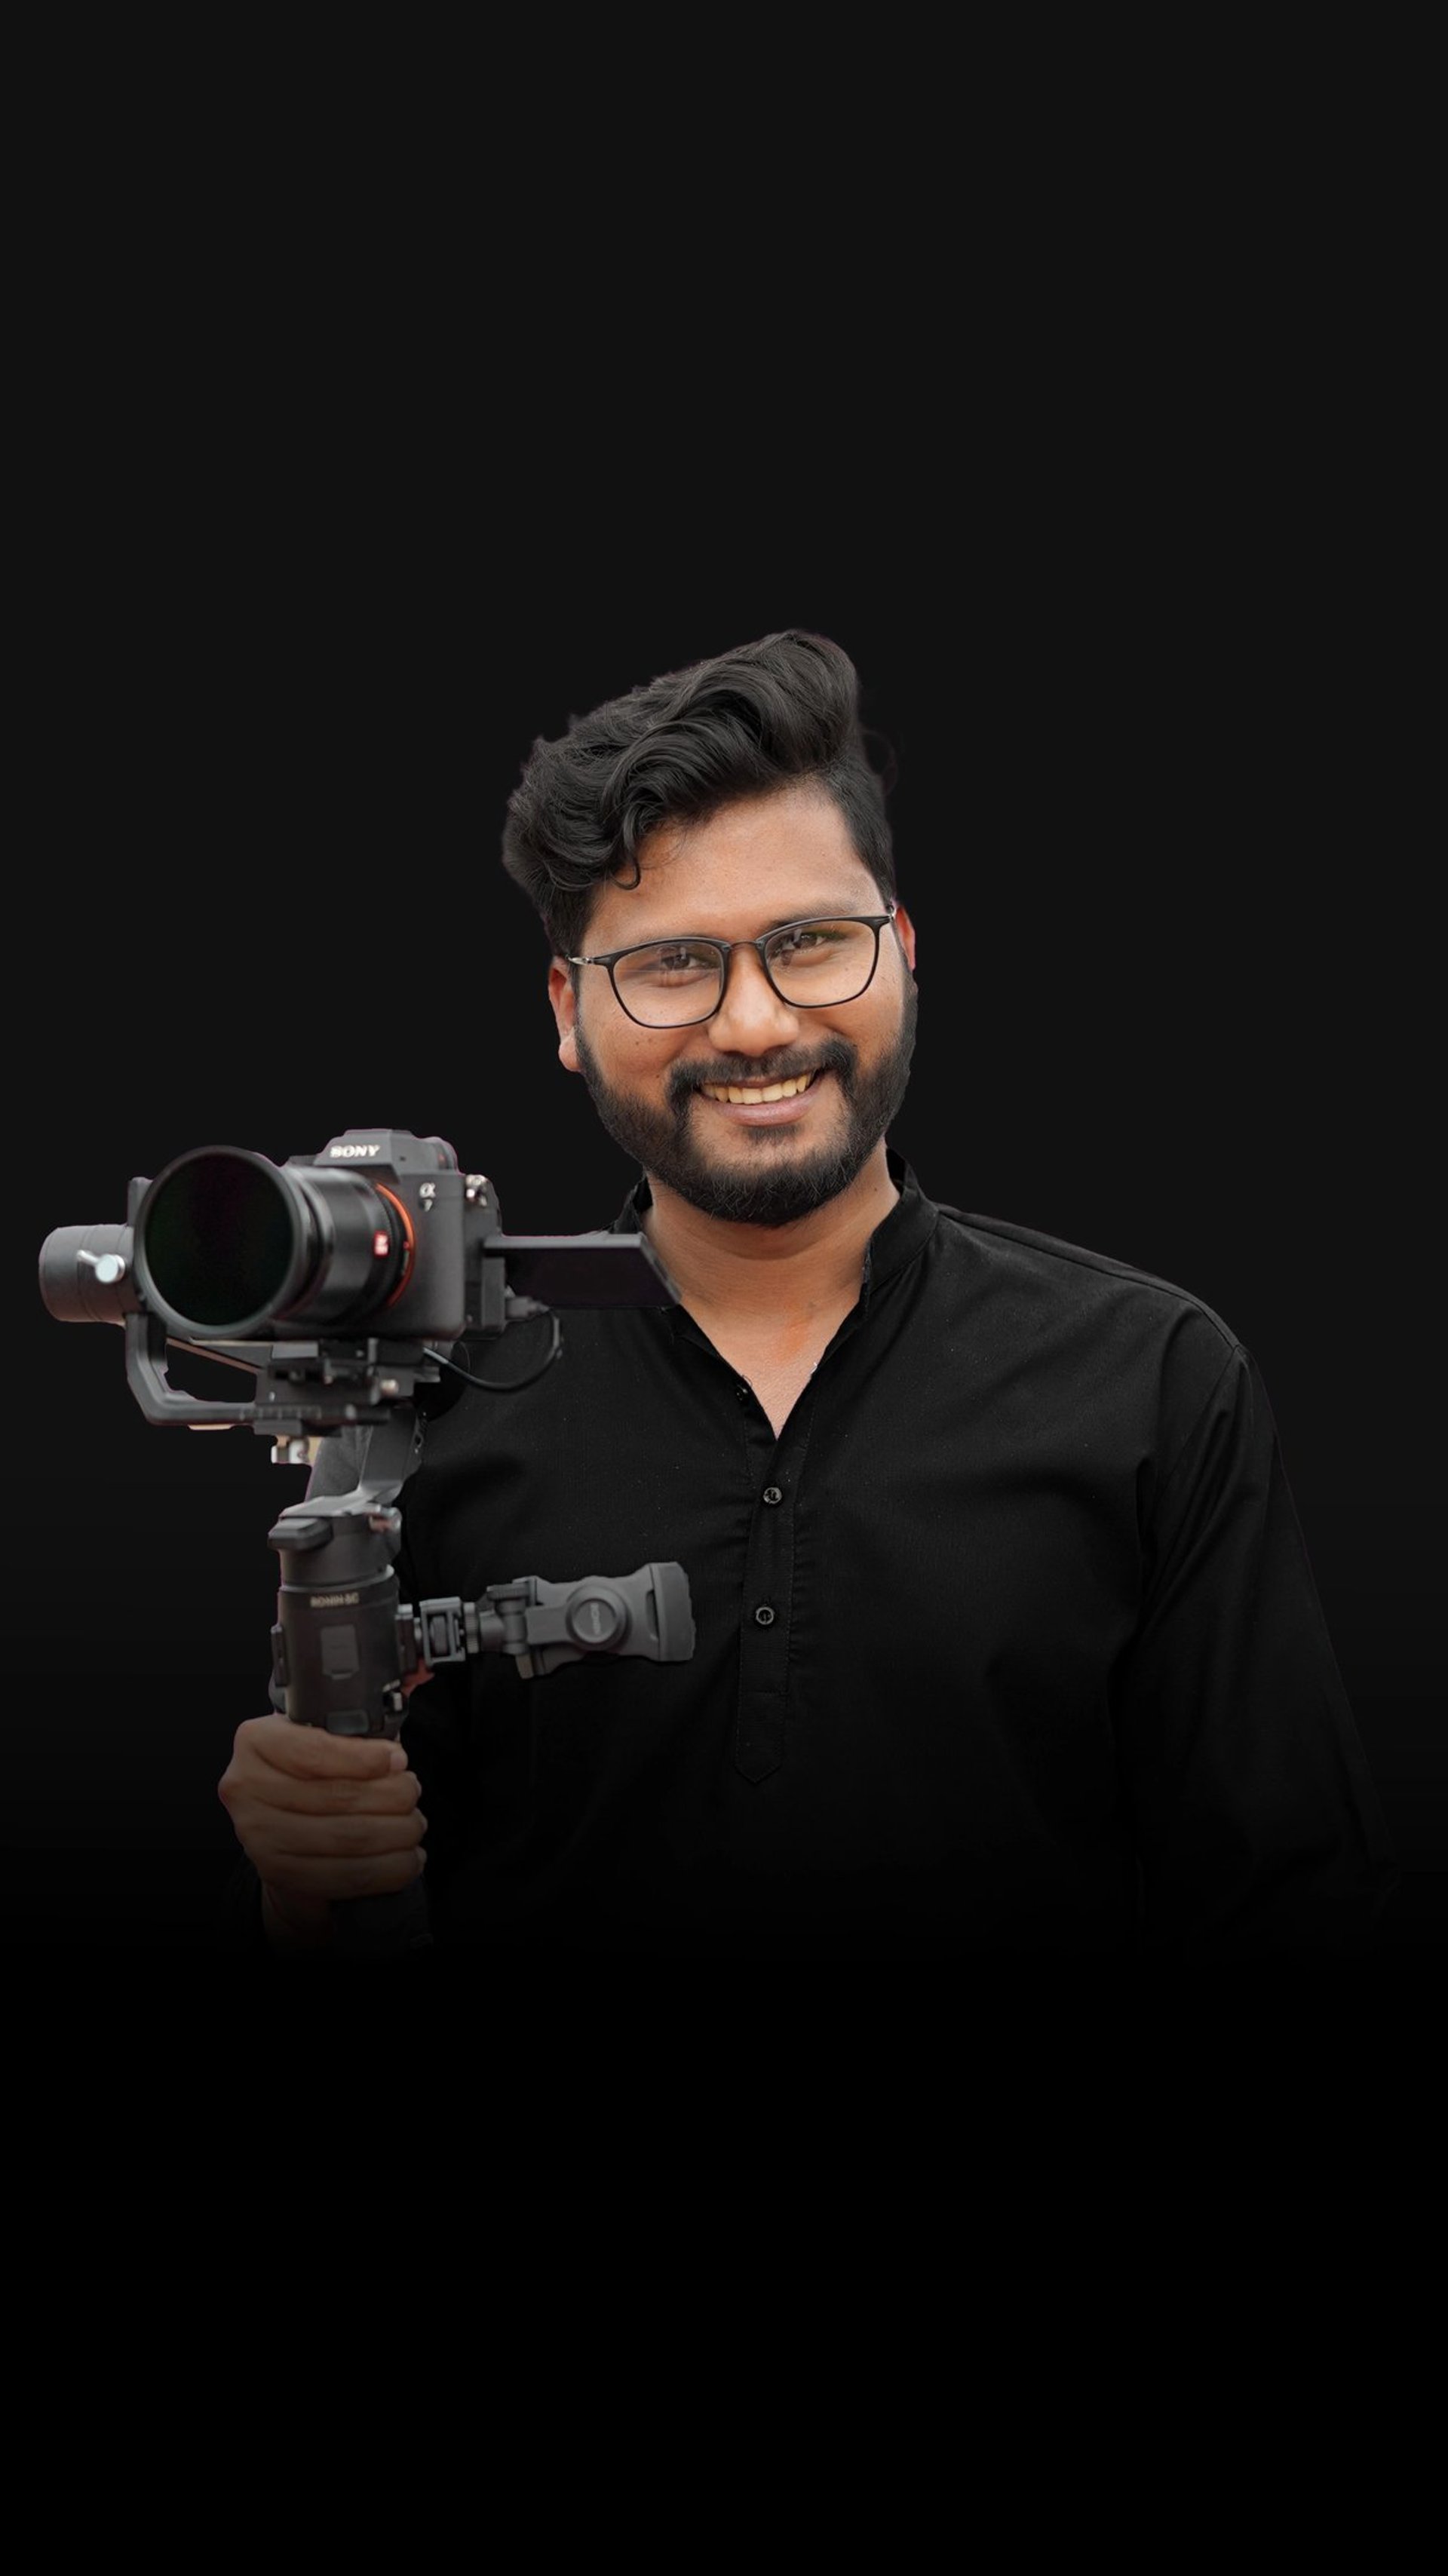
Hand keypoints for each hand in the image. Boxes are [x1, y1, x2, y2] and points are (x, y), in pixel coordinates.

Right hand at [218, 1668, 431, 1949]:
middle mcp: (247, 1787)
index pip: (312, 1751)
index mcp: (257, 1741)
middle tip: (412, 1793)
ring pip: (345, 1838)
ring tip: (413, 1825)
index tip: (398, 1759)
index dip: (362, 1758)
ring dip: (394, 1834)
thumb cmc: (308, 1774)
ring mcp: (258, 1835)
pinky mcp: (278, 1873)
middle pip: (335, 1797)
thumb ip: (359, 1719)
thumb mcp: (322, 1735)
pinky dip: (385, 1869)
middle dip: (391, 1796)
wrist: (280, 1829)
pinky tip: (405, 1860)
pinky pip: (343, 1875)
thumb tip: (412, 1684)